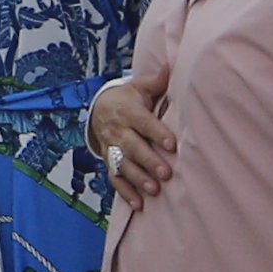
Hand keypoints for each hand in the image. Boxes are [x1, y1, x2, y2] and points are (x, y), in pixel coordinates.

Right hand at [90, 65, 172, 205]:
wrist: (100, 107)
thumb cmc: (129, 97)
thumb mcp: (139, 86)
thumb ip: (157, 80)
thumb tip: (172, 66)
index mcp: (127, 110)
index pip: (143, 122)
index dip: (157, 132)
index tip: (172, 144)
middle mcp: (118, 130)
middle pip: (132, 147)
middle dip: (148, 161)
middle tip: (166, 174)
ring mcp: (112, 147)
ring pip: (123, 164)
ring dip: (137, 179)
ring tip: (154, 191)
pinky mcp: (109, 160)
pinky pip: (114, 178)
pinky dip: (125, 192)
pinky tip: (139, 204)